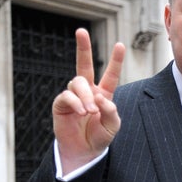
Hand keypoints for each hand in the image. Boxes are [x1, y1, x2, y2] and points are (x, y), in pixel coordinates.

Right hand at [52, 28, 125, 173]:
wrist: (84, 151)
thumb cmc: (100, 137)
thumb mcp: (113, 126)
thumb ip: (111, 112)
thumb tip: (100, 98)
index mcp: (104, 94)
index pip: (110, 74)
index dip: (115, 60)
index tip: (120, 45)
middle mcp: (88, 90)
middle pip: (83, 64)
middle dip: (83, 47)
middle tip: (81, 31)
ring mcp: (73, 95)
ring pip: (78, 83)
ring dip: (85, 96)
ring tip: (90, 111)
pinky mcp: (61, 103)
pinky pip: (67, 96)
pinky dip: (75, 103)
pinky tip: (81, 111)